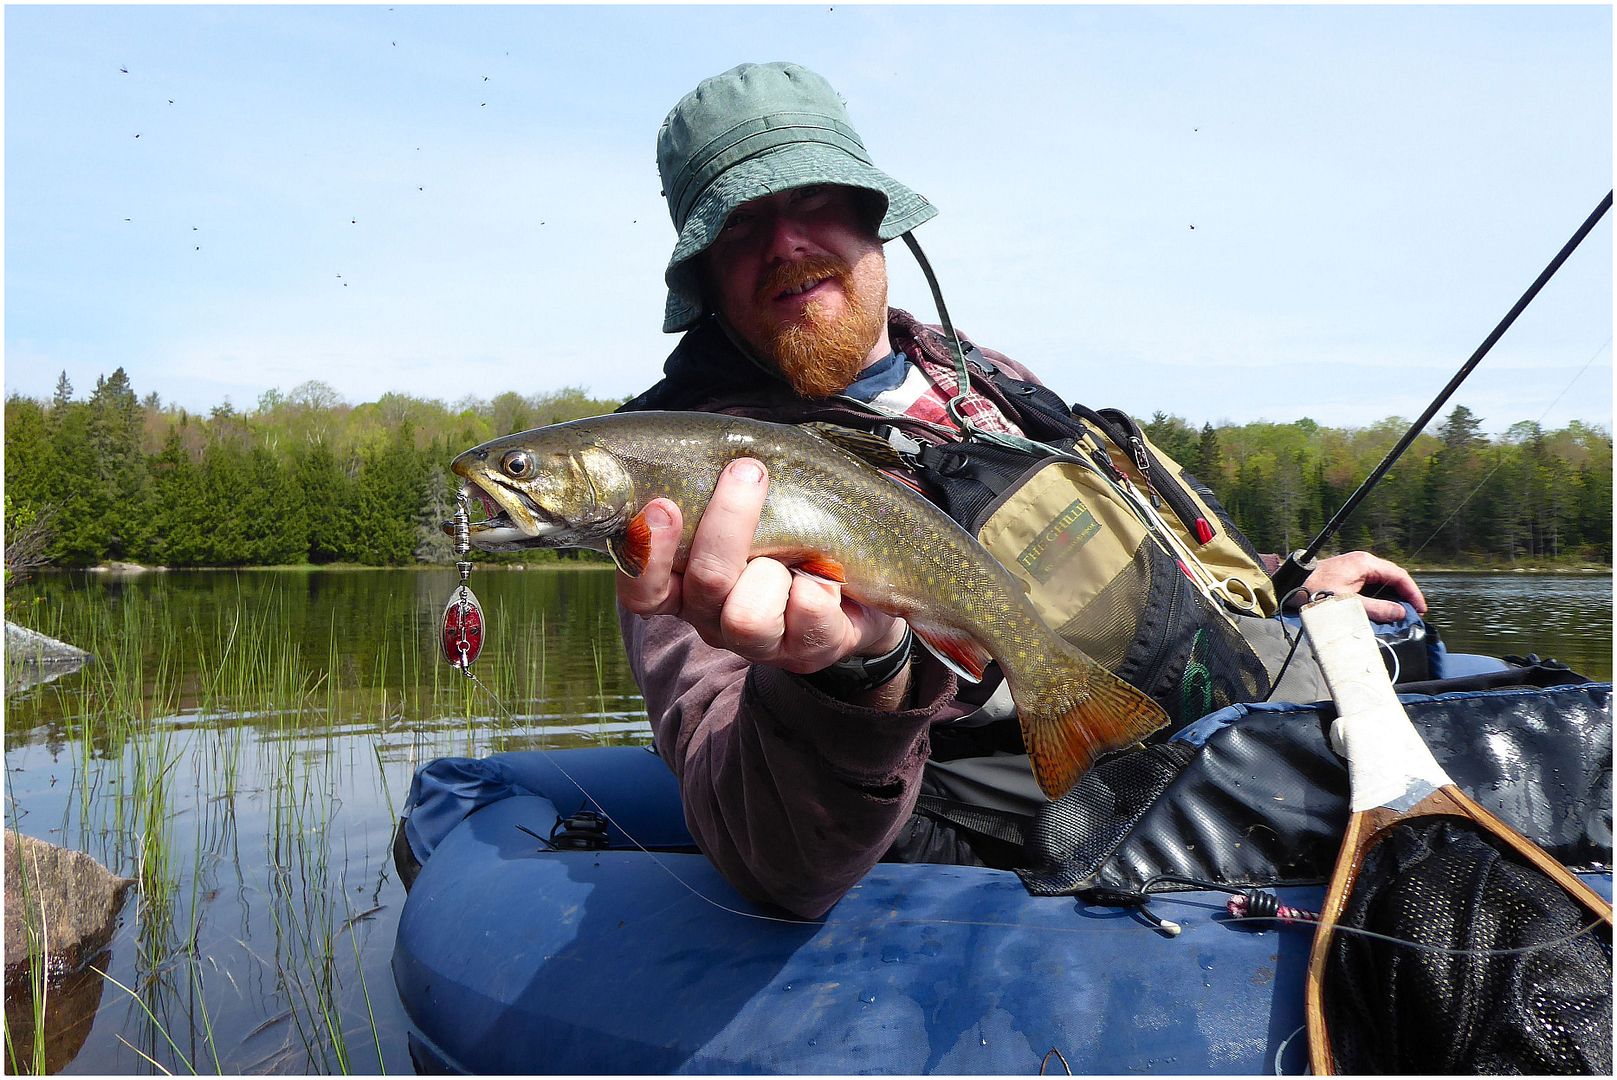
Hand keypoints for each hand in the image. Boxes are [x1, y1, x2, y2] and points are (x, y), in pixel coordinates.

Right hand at [616, 457, 905, 673]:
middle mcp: (713, 620)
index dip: (647, 554)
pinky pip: (808, 614)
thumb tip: (728, 449)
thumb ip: (726, 484)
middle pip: (705, 582)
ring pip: (748, 615)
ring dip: (775, 569)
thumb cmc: (791, 534)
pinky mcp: (808, 652)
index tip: (663, 505)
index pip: (643, 590)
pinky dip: (820, 585)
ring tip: (797, 550)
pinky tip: (828, 575)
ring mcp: (759, 643)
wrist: (862, 582)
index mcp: (686, 588)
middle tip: (748, 472)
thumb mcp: (756, 506)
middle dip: (729, 522)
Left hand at [1295, 550, 1427, 623]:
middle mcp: (1363, 561)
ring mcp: (1355, 566)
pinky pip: (1371, 583)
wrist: (1289, 585)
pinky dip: (1380, 595)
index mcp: (1365, 563)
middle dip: (1405, 594)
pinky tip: (1383, 608)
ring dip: (1393, 595)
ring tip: (1401, 613)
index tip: (1420, 609)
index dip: (1412, 592)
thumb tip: (1400, 612)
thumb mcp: (1348, 603)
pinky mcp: (1348, 574)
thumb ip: (1376, 608)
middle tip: (1414, 613)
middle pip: (1392, 577)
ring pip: (1382, 580)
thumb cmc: (1314, 591)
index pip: (1398, 575)